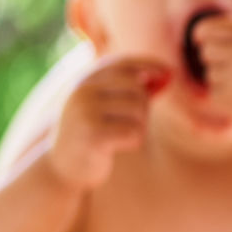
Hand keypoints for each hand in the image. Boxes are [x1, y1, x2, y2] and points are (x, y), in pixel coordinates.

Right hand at [48, 55, 170, 188]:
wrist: (62, 168)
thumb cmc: (92, 134)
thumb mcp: (107, 106)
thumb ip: (132, 90)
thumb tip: (167, 74)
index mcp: (84, 81)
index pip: (122, 63)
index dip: (148, 65)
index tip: (170, 73)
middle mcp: (82, 92)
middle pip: (136, 88)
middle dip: (144, 107)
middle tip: (132, 123)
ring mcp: (85, 112)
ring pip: (139, 111)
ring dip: (139, 127)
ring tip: (120, 136)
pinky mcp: (92, 135)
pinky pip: (134, 132)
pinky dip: (134, 141)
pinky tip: (116, 147)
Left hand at [191, 16, 231, 120]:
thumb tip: (210, 32)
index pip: (212, 27)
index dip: (202, 33)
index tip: (199, 39)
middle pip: (207, 50)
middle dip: (215, 59)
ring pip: (210, 74)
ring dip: (224, 80)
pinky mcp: (230, 99)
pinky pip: (214, 93)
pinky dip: (227, 98)